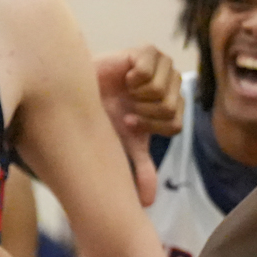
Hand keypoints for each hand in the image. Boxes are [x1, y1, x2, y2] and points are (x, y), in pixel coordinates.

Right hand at [94, 45, 184, 205]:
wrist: (79, 91)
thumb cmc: (104, 116)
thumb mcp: (124, 145)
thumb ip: (141, 169)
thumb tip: (148, 204)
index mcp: (172, 106)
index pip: (177, 124)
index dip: (150, 127)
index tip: (130, 123)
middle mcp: (171, 85)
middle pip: (171, 108)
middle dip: (143, 113)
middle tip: (126, 107)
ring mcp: (161, 66)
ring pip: (162, 91)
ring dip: (137, 97)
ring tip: (125, 92)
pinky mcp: (146, 52)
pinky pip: (149, 71)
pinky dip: (133, 79)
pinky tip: (124, 78)